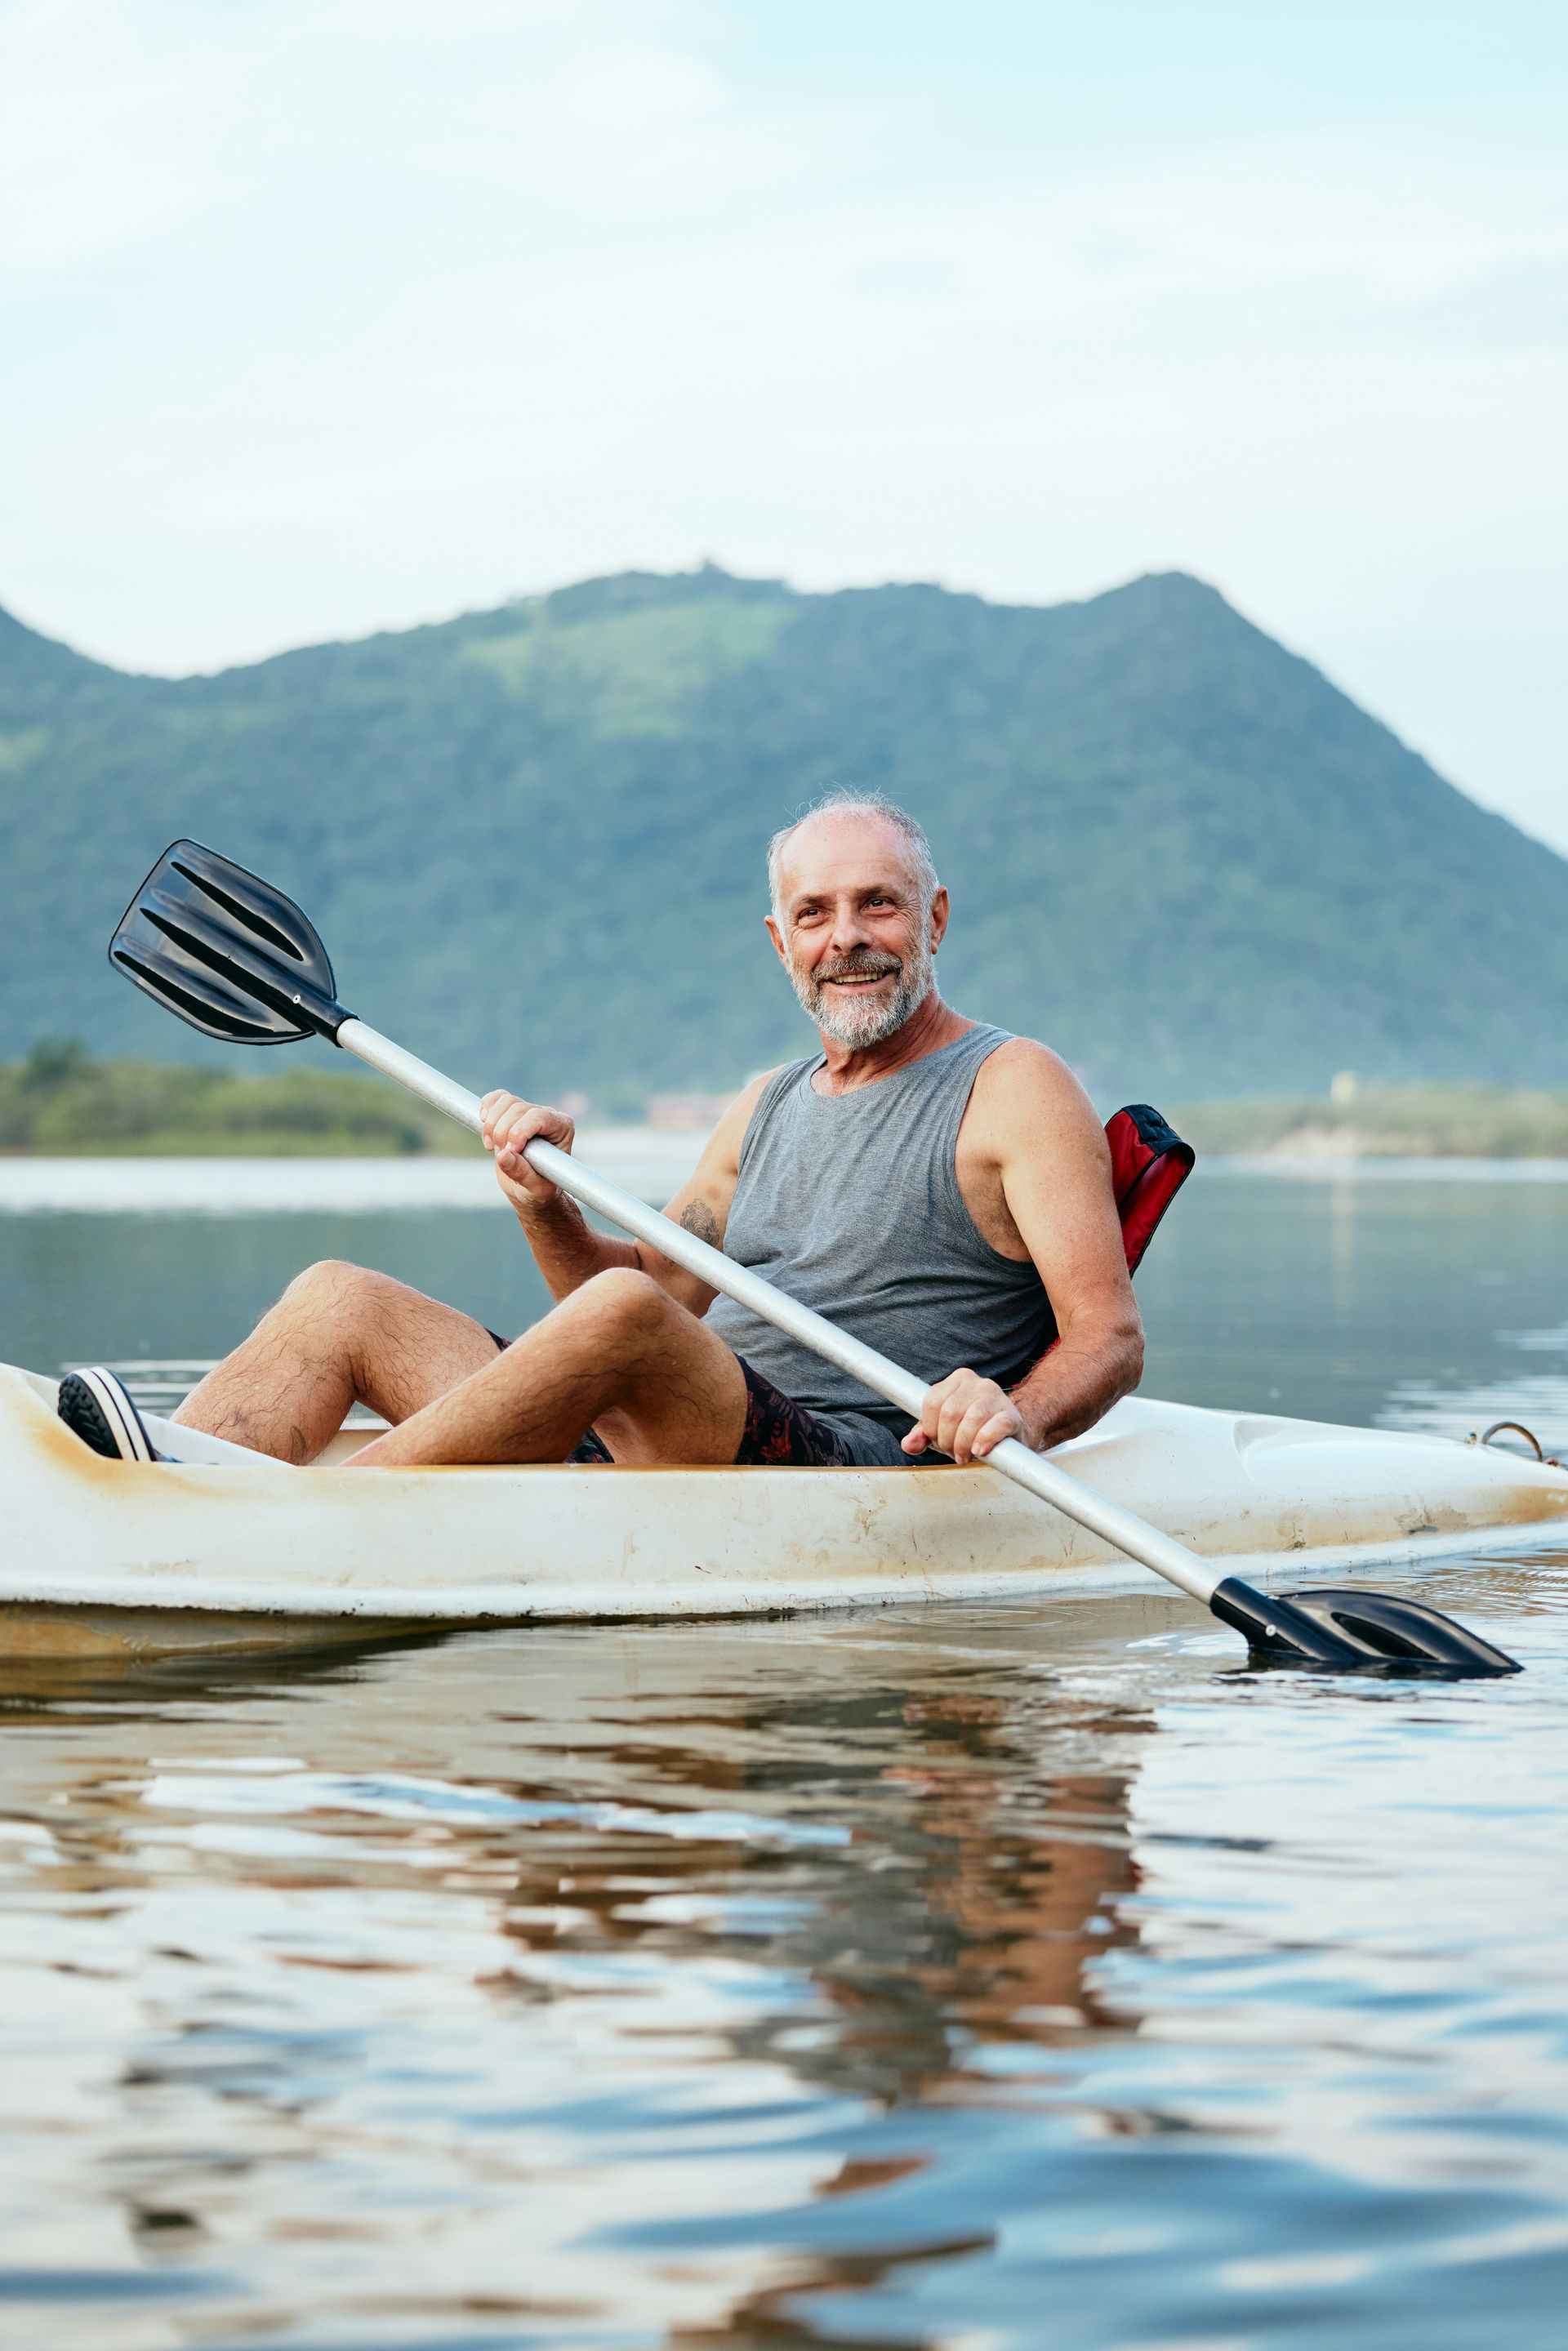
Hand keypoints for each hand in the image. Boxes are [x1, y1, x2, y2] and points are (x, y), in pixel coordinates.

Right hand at [480, 1090, 575, 1209]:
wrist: (529, 1189)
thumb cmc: (539, 1189)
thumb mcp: (534, 1188)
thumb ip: (521, 1173)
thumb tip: (503, 1156)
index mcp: (562, 1129)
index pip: (538, 1116)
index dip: (518, 1131)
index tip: (508, 1151)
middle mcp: (548, 1115)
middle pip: (518, 1108)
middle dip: (502, 1133)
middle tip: (501, 1156)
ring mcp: (529, 1111)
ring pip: (505, 1101)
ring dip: (492, 1125)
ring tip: (493, 1147)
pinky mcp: (511, 1112)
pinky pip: (496, 1098)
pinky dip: (486, 1108)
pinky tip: (484, 1125)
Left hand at [902, 1367, 1029, 1463]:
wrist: (1009, 1434)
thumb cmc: (973, 1430)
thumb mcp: (943, 1430)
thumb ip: (922, 1436)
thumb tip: (908, 1444)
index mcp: (956, 1380)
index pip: (932, 1402)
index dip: (931, 1428)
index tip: (938, 1441)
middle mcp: (976, 1383)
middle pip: (950, 1412)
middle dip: (947, 1440)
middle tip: (954, 1452)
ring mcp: (996, 1396)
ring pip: (972, 1419)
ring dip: (964, 1445)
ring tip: (965, 1455)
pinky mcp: (1011, 1415)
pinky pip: (996, 1426)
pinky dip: (984, 1440)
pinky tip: (979, 1451)